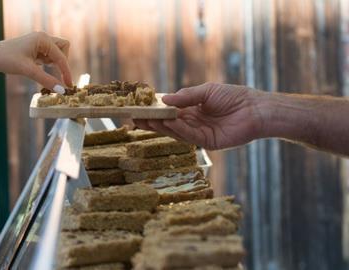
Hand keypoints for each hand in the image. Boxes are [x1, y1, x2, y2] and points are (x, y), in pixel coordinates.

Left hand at [0, 31, 72, 88]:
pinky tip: (36, 68)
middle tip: (53, 73)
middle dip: (62, 62)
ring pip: (57, 53)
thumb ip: (46, 80)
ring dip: (54, 63)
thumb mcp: (28, 71)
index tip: (69, 86)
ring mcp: (39, 43)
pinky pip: (49, 56)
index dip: (66, 72)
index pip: (61, 57)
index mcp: (43, 39)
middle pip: (64, 49)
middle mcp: (42, 38)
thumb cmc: (7, 60)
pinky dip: (48, 64)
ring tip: (39, 69)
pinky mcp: (35, 49)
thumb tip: (62, 91)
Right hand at [134, 83, 265, 149]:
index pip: (169, 112)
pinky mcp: (208, 143)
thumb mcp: (206, 92)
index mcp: (193, 111)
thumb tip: (164, 100)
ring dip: (161, 126)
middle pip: (169, 124)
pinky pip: (190, 136)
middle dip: (152, 122)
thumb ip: (186, 97)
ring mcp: (200, 134)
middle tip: (135, 118)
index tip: (139, 109)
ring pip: (176, 131)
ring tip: (148, 120)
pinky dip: (178, 129)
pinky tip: (167, 123)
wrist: (256, 109)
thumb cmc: (234, 97)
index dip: (155, 111)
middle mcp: (194, 124)